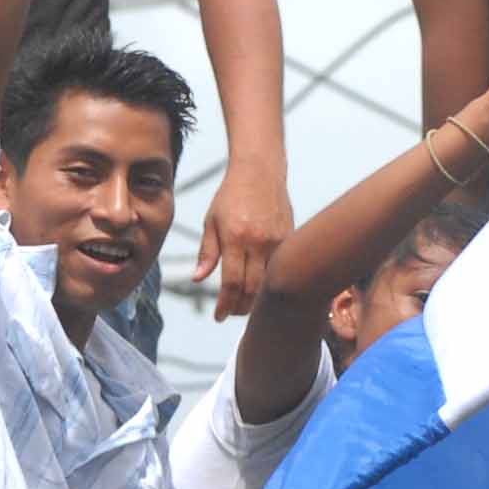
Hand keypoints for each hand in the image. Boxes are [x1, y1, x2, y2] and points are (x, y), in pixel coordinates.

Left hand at [192, 171, 291, 321]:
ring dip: (257, 300)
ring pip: (269, 282)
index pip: (232, 283)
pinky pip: (280, 268)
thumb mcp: (211, 221)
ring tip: (244, 306)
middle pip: (253, 288)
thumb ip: (207, 252)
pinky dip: (270, 283)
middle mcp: (259, 241)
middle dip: (241, 307)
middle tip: (231, 314)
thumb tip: (197, 279)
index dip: (225, 305)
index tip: (218, 317)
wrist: (260, 171)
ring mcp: (278, 240)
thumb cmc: (230, 196)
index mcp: (235, 237)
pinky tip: (261, 289)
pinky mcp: (290, 238)